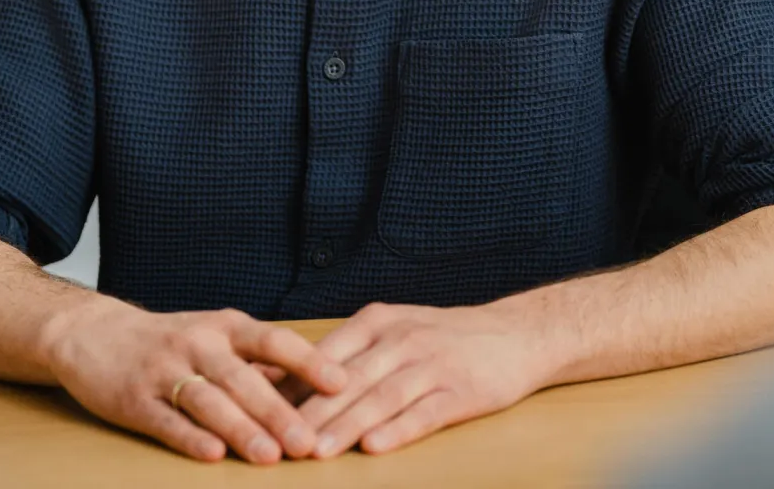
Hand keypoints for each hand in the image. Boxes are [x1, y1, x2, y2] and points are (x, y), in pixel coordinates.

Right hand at [41, 298, 348, 462]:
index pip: (275, 340)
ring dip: (241, 430)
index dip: (309, 362)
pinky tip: (213, 456)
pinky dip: (191, 439)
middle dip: (279, 413)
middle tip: (309, 443)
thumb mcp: (217, 336)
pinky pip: (167, 421)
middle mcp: (199, 343)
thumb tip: (311, 383)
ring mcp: (165, 370)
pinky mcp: (134, 399)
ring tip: (270, 457)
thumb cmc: (171, 340)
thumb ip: (257, 360)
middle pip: (244, 379)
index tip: (342, 383)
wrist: (95, 334)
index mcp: (227, 327)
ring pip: (209, 402)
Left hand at [296, 301, 543, 457]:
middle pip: (350, 379)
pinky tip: (375, 447)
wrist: (515, 333)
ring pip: (382, 397)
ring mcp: (433, 364)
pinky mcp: (461, 391)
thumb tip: (285, 382)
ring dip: (347, 425)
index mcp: (379, 321)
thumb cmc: (443, 338)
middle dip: (312, 413)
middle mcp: (403, 338)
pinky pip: (425, 412)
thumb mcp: (394, 330)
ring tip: (317, 452)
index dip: (293, 386)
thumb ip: (348, 354)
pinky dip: (398, 430)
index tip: (259, 415)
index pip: (327, 355)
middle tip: (278, 443)